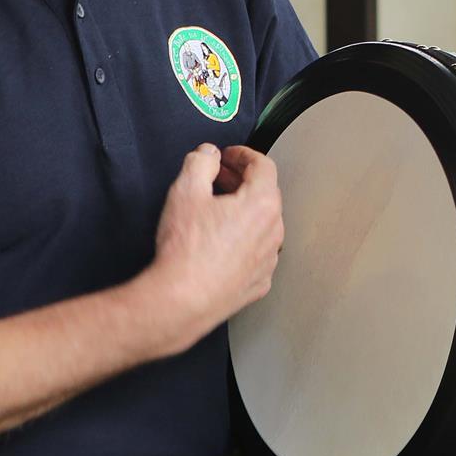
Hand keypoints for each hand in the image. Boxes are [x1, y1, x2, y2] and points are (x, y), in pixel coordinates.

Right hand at [141, 144, 284, 351]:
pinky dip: (243, 240)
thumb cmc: (185, 249)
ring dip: (243, 211)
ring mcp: (269, 260)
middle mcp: (274, 232)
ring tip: (215, 210)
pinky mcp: (259, 282)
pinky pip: (257, 252)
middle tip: (218, 178)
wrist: (181, 301)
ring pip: (262, 224)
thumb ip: (200, 162)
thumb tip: (209, 154)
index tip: (228, 156)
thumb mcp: (185, 191)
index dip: (243, 155)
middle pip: (265, 194)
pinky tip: (219, 242)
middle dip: (241, 181)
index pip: (263, 166)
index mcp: (262, 204)